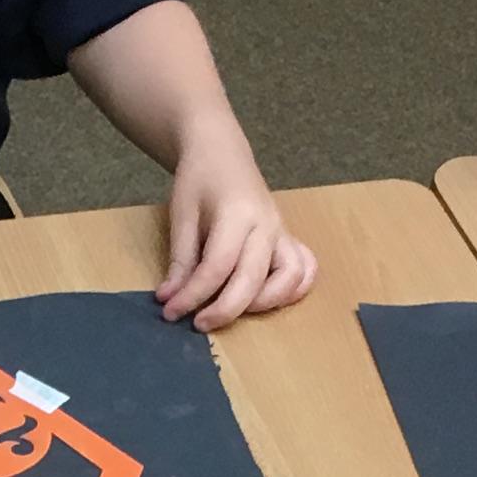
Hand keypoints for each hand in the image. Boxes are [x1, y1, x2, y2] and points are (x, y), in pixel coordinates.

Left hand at [158, 140, 316, 330]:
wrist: (222, 152)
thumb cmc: (199, 180)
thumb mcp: (182, 215)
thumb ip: (181, 260)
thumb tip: (170, 300)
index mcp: (237, 213)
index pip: (217, 266)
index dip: (193, 295)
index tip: (170, 312)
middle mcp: (267, 225)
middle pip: (253, 278)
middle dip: (224, 310)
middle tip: (197, 324)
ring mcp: (283, 232)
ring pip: (291, 277)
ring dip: (265, 304)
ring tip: (234, 310)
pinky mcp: (289, 239)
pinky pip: (305, 269)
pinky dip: (293, 291)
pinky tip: (267, 300)